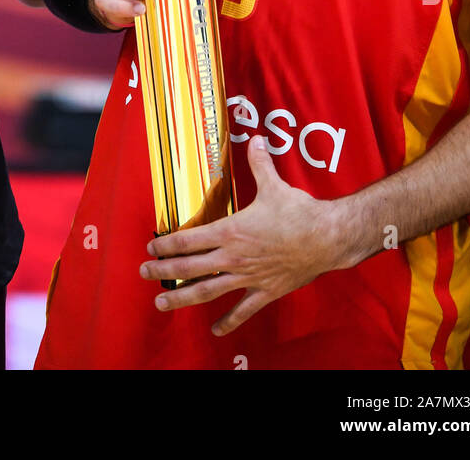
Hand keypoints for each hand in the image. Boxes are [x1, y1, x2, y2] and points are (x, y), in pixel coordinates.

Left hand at [139, 135, 347, 334]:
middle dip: (164, 270)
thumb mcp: (274, 185)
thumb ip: (259, 163)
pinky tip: (215, 331)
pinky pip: (243, 310)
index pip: (189, 239)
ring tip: (161, 303)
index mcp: (230, 231)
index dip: (167, 244)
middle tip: (144, 274)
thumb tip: (256, 139)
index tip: (150, 248)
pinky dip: (228, 321)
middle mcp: (233, 257)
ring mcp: (248, 277)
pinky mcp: (265, 291)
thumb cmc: (298, 212)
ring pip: (207, 291)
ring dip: (182, 297)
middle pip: (190, 267)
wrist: (326, 239)